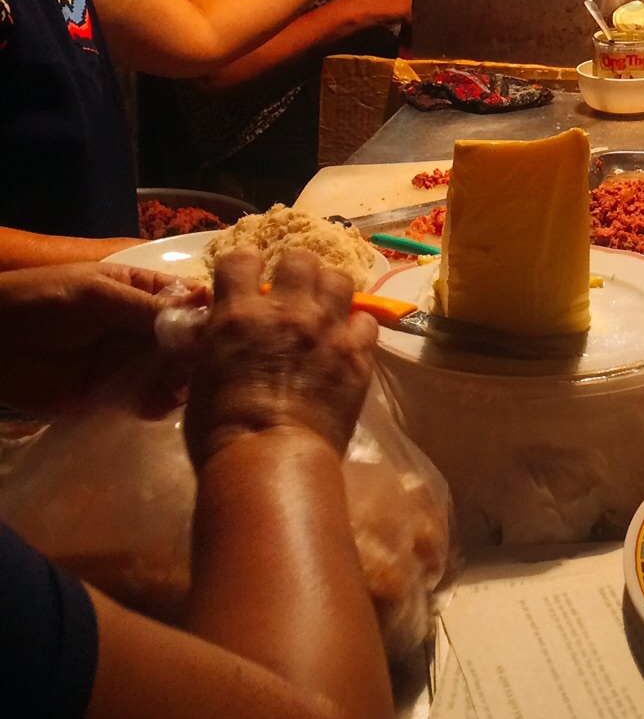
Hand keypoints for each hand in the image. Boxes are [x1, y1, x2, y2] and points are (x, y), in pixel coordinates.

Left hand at [0, 263, 191, 414]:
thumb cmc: (43, 301)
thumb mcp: (99, 296)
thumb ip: (148, 309)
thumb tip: (204, 317)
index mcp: (143, 291)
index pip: (191, 302)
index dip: (208, 316)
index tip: (219, 333)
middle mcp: (142, 327)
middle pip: (186, 342)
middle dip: (194, 355)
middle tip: (194, 368)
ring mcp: (128, 362)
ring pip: (171, 373)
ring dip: (178, 382)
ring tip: (173, 390)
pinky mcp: (111, 394)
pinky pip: (145, 400)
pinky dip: (156, 405)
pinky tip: (155, 406)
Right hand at [184, 249, 375, 468]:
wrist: (269, 459)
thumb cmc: (220, 429)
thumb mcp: (202, 374)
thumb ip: (216, 341)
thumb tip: (221, 328)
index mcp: (238, 314)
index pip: (241, 258)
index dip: (245, 263)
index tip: (248, 276)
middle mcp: (285, 310)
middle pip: (300, 258)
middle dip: (295, 271)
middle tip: (293, 293)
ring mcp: (326, 329)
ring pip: (340, 278)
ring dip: (330, 290)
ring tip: (325, 308)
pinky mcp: (357, 353)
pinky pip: (366, 320)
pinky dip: (356, 328)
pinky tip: (348, 341)